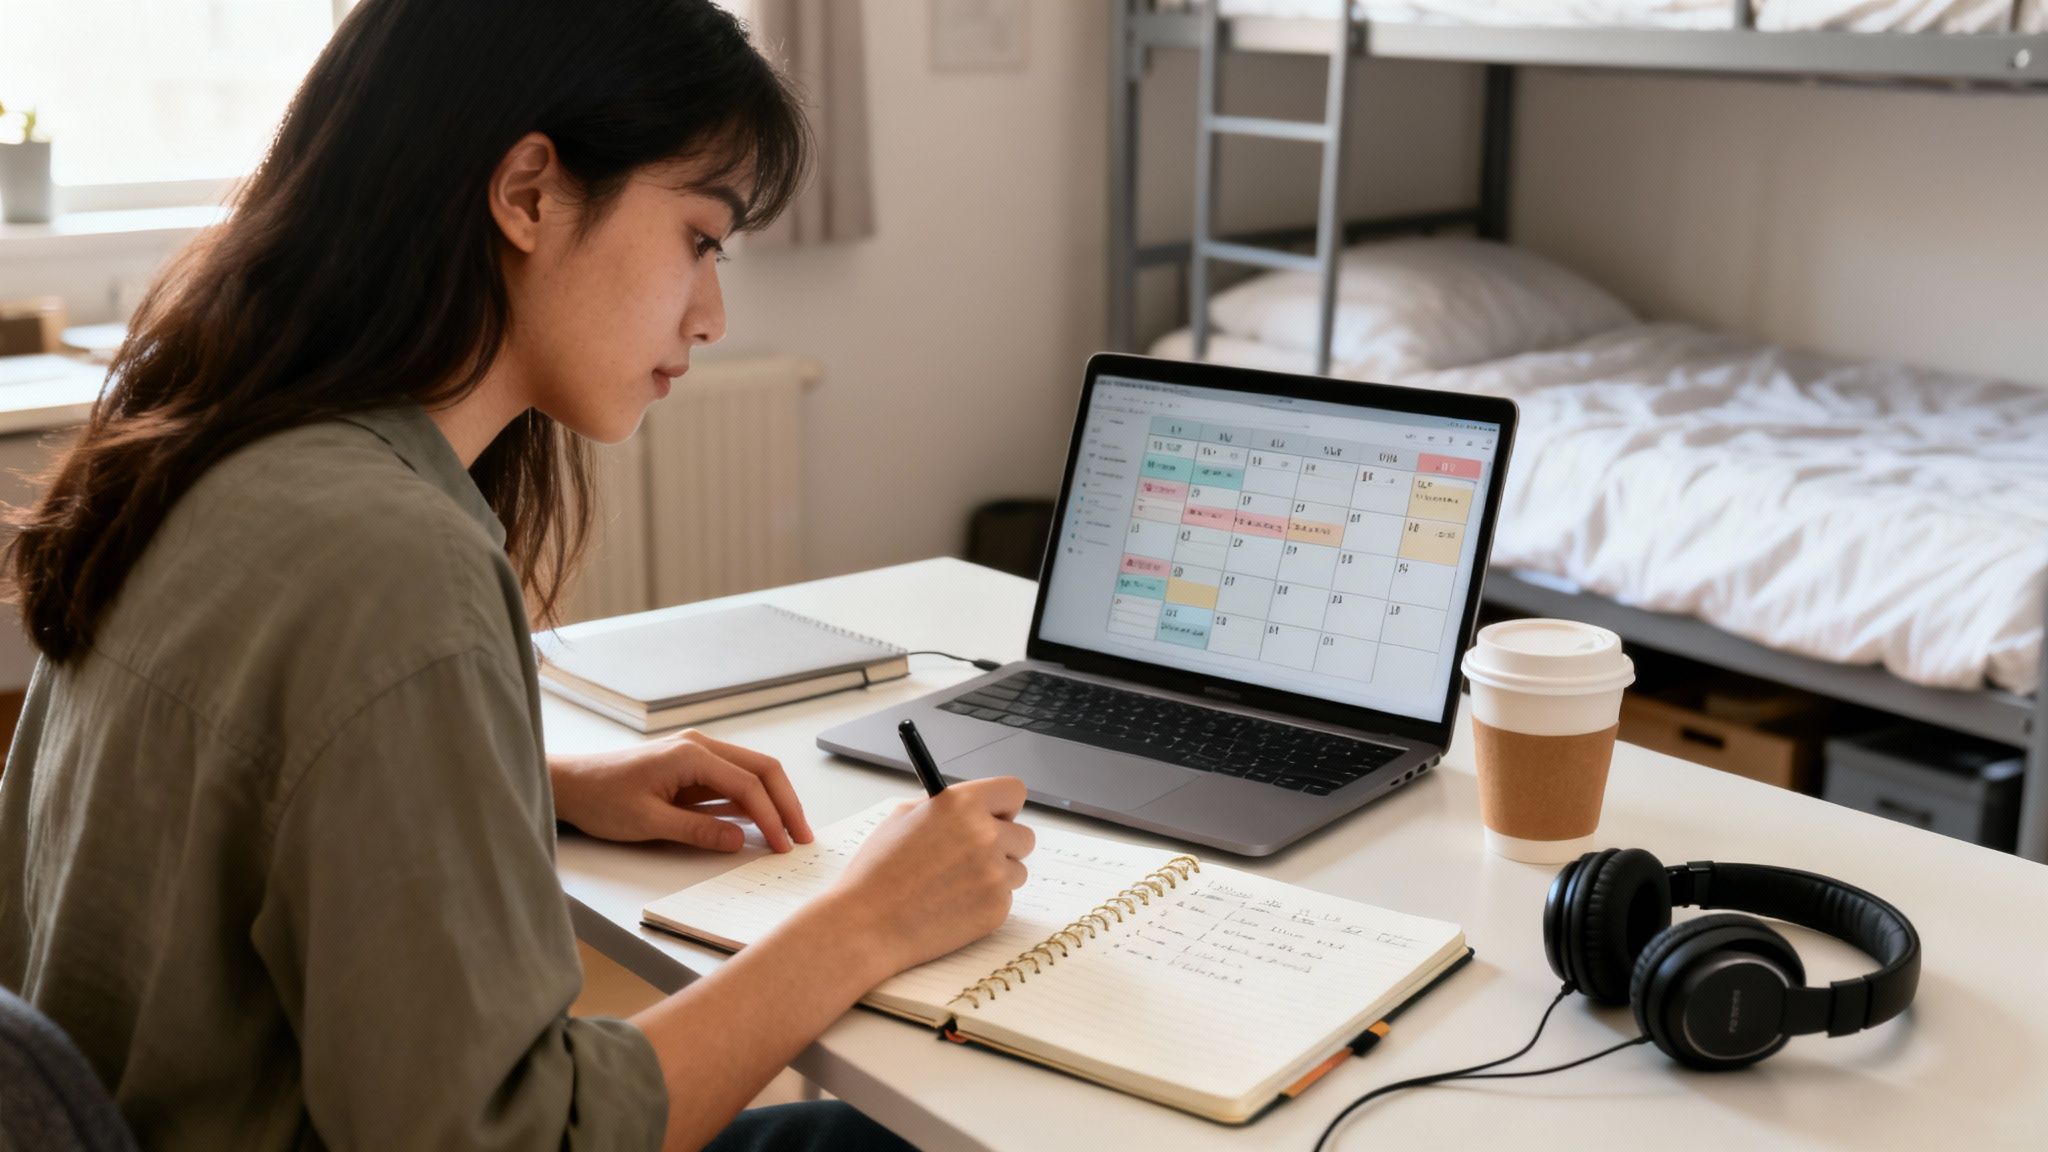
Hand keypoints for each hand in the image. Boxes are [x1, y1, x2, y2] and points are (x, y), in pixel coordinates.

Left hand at [549, 730, 813, 851]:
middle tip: (802, 836)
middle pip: (761, 770)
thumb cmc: (600, 798)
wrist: (570, 784)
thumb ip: (697, 830)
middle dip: (786, 804)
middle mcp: (700, 747)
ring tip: (789, 833)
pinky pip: (733, 782)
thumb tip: (739, 839)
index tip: (784, 845)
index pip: (747, 784)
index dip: (771, 816)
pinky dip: (752, 803)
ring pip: (752, 774)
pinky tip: (762, 825)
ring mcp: (698, 756)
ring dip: (773, 802)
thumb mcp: (647, 821)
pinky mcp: (692, 769)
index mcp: (691, 754)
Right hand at [825, 777, 1035, 976]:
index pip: (1014, 791)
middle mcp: (984, 835)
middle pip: (1024, 835)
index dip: (1004, 806)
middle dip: (1005, 845)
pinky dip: (984, 903)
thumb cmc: (876, 872)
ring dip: (996, 876)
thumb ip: (945, 807)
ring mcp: (994, 874)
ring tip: (954, 886)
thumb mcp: (902, 818)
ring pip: (1017, 870)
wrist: (865, 925)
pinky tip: (951, 907)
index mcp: (961, 804)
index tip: (996, 817)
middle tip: (976, 857)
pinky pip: (1004, 899)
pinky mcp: (996, 908)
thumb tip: (973, 806)